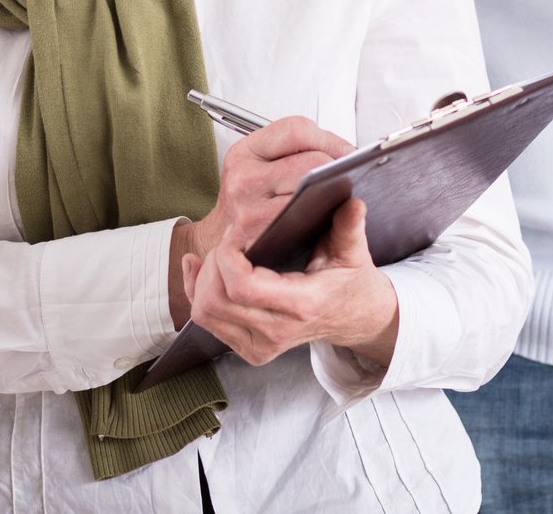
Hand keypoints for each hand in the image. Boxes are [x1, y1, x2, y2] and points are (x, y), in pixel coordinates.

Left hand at [168, 116, 350, 326]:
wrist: (355, 317)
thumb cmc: (350, 280)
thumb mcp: (353, 252)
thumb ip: (350, 228)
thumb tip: (353, 203)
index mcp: (301, 305)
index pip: (241, 286)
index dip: (227, 255)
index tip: (236, 233)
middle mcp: (277, 332)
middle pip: (215, 300)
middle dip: (213, 263)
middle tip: (230, 241)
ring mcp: (261, 345)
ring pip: (205, 312)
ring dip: (204, 278)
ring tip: (222, 254)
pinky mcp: (250, 349)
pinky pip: (206, 321)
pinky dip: (197, 291)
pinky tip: (202, 266)